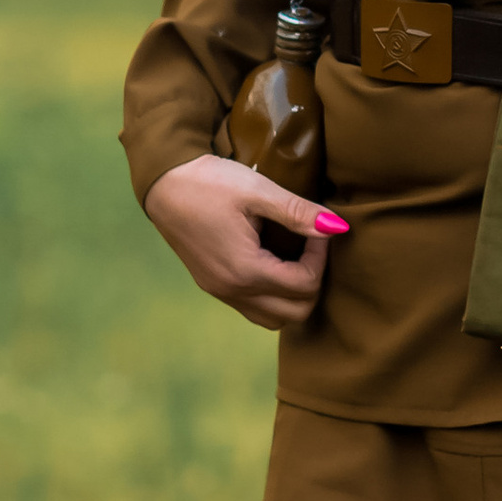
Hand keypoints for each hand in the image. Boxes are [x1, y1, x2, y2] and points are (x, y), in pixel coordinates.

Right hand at [142, 154, 347, 334]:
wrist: (163, 182)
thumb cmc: (210, 182)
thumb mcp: (257, 191)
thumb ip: (298, 213)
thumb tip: (337, 227)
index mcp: (245, 270)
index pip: (305, 285)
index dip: (321, 258)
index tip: (318, 229)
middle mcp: (232, 290)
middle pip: (295, 313)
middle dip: (313, 282)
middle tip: (311, 246)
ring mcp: (220, 292)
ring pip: (274, 318)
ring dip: (293, 296)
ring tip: (294, 258)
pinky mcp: (212, 285)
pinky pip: (254, 307)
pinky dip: (273, 295)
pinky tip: (274, 262)